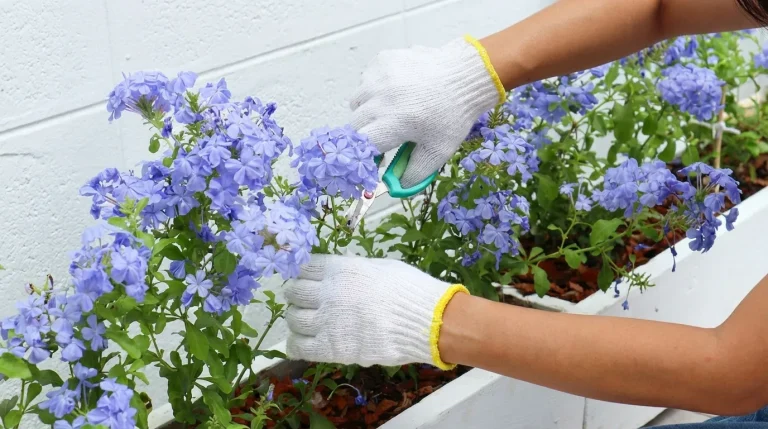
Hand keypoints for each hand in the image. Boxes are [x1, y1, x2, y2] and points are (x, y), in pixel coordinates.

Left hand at [284, 254, 467, 368]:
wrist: (425, 321)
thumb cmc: (408, 289)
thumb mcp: (379, 266)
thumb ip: (353, 270)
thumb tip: (342, 272)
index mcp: (339, 269)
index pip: (305, 268)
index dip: (303, 274)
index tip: (306, 279)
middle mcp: (327, 293)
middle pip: (295, 293)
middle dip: (296, 296)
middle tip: (303, 301)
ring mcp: (327, 321)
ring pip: (294, 319)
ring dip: (296, 319)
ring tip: (305, 322)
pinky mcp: (331, 348)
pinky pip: (300, 347)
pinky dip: (296, 344)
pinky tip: (300, 343)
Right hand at [350, 36, 504, 186]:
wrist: (465, 76)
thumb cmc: (453, 115)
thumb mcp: (438, 151)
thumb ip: (414, 174)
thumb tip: (395, 187)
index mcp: (393, 123)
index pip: (360, 145)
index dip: (365, 153)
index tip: (375, 155)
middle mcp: (380, 99)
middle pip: (355, 124)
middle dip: (367, 132)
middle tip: (386, 132)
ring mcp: (378, 76)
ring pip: (357, 100)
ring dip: (368, 109)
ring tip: (391, 108)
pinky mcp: (382, 60)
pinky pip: (366, 79)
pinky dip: (375, 87)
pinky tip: (397, 88)